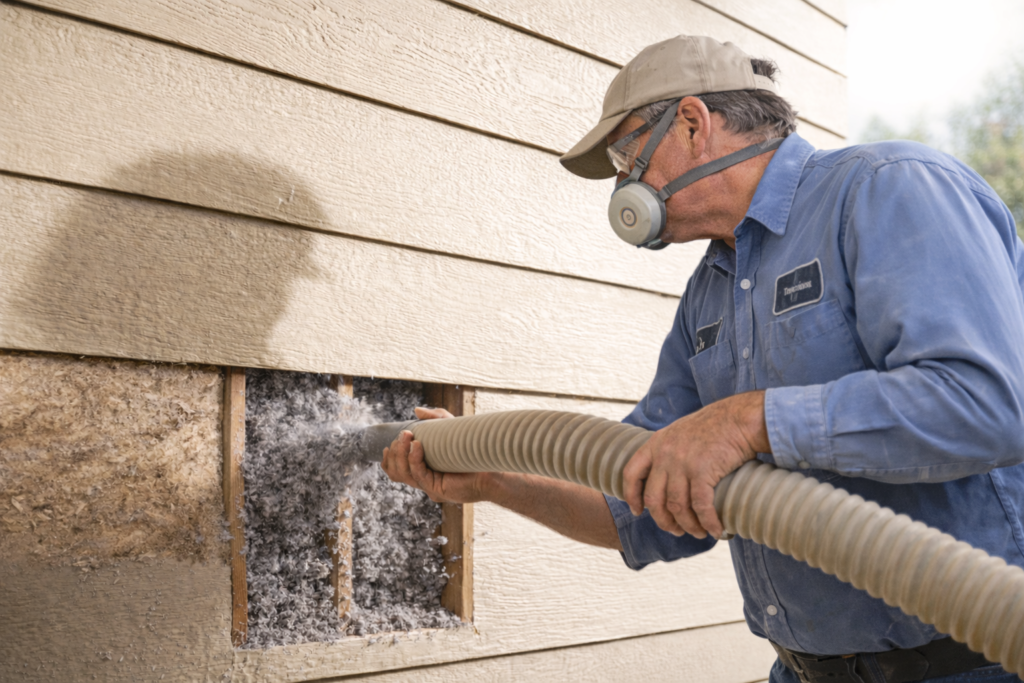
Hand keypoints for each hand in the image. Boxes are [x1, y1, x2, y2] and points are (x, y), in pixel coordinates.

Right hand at [380, 406, 491, 503]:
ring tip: (408, 437)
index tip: (389, 444)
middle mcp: (425, 480)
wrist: (492, 466)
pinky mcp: (437, 488)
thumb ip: (435, 419)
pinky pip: (418, 474)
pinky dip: (414, 459)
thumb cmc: (473, 450)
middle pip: (396, 471)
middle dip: (395, 451)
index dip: (388, 459)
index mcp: (424, 471)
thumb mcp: (451, 429)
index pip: (396, 471)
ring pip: (403, 474)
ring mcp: (430, 486)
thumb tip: (416, 410)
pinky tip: (417, 445)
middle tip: (404, 434)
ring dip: (401, 453)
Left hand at [622, 391, 769, 538]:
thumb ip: (669, 451)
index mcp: (656, 444)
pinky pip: (700, 507)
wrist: (739, 418)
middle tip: (675, 530)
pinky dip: (708, 522)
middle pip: (653, 499)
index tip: (637, 511)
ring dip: (689, 526)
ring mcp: (682, 463)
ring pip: (677, 507)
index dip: (631, 496)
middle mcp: (665, 454)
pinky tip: (716, 530)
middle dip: (663, 521)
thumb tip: (667, 479)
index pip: (631, 473)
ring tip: (699, 533)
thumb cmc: (715, 426)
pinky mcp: (703, 471)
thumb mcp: (680, 433)